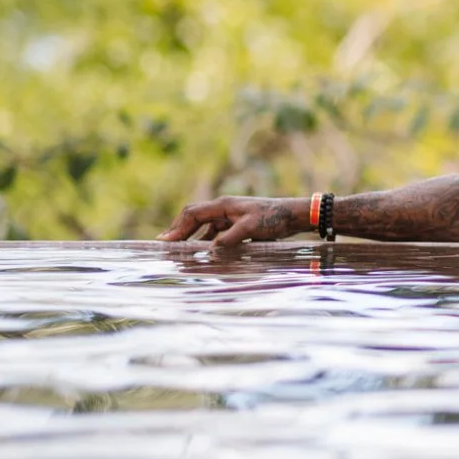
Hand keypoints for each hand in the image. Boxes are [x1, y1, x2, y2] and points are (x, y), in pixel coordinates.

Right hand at [157, 196, 304, 245]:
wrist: (293, 215)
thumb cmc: (274, 218)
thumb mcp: (250, 228)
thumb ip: (229, 238)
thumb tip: (210, 249)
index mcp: (223, 205)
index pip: (192, 214)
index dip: (177, 227)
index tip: (165, 241)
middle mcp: (224, 209)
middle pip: (194, 218)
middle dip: (179, 231)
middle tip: (166, 247)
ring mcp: (230, 216)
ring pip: (204, 227)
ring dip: (192, 238)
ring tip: (180, 252)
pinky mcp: (238, 225)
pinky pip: (215, 233)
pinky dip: (206, 241)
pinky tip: (202, 252)